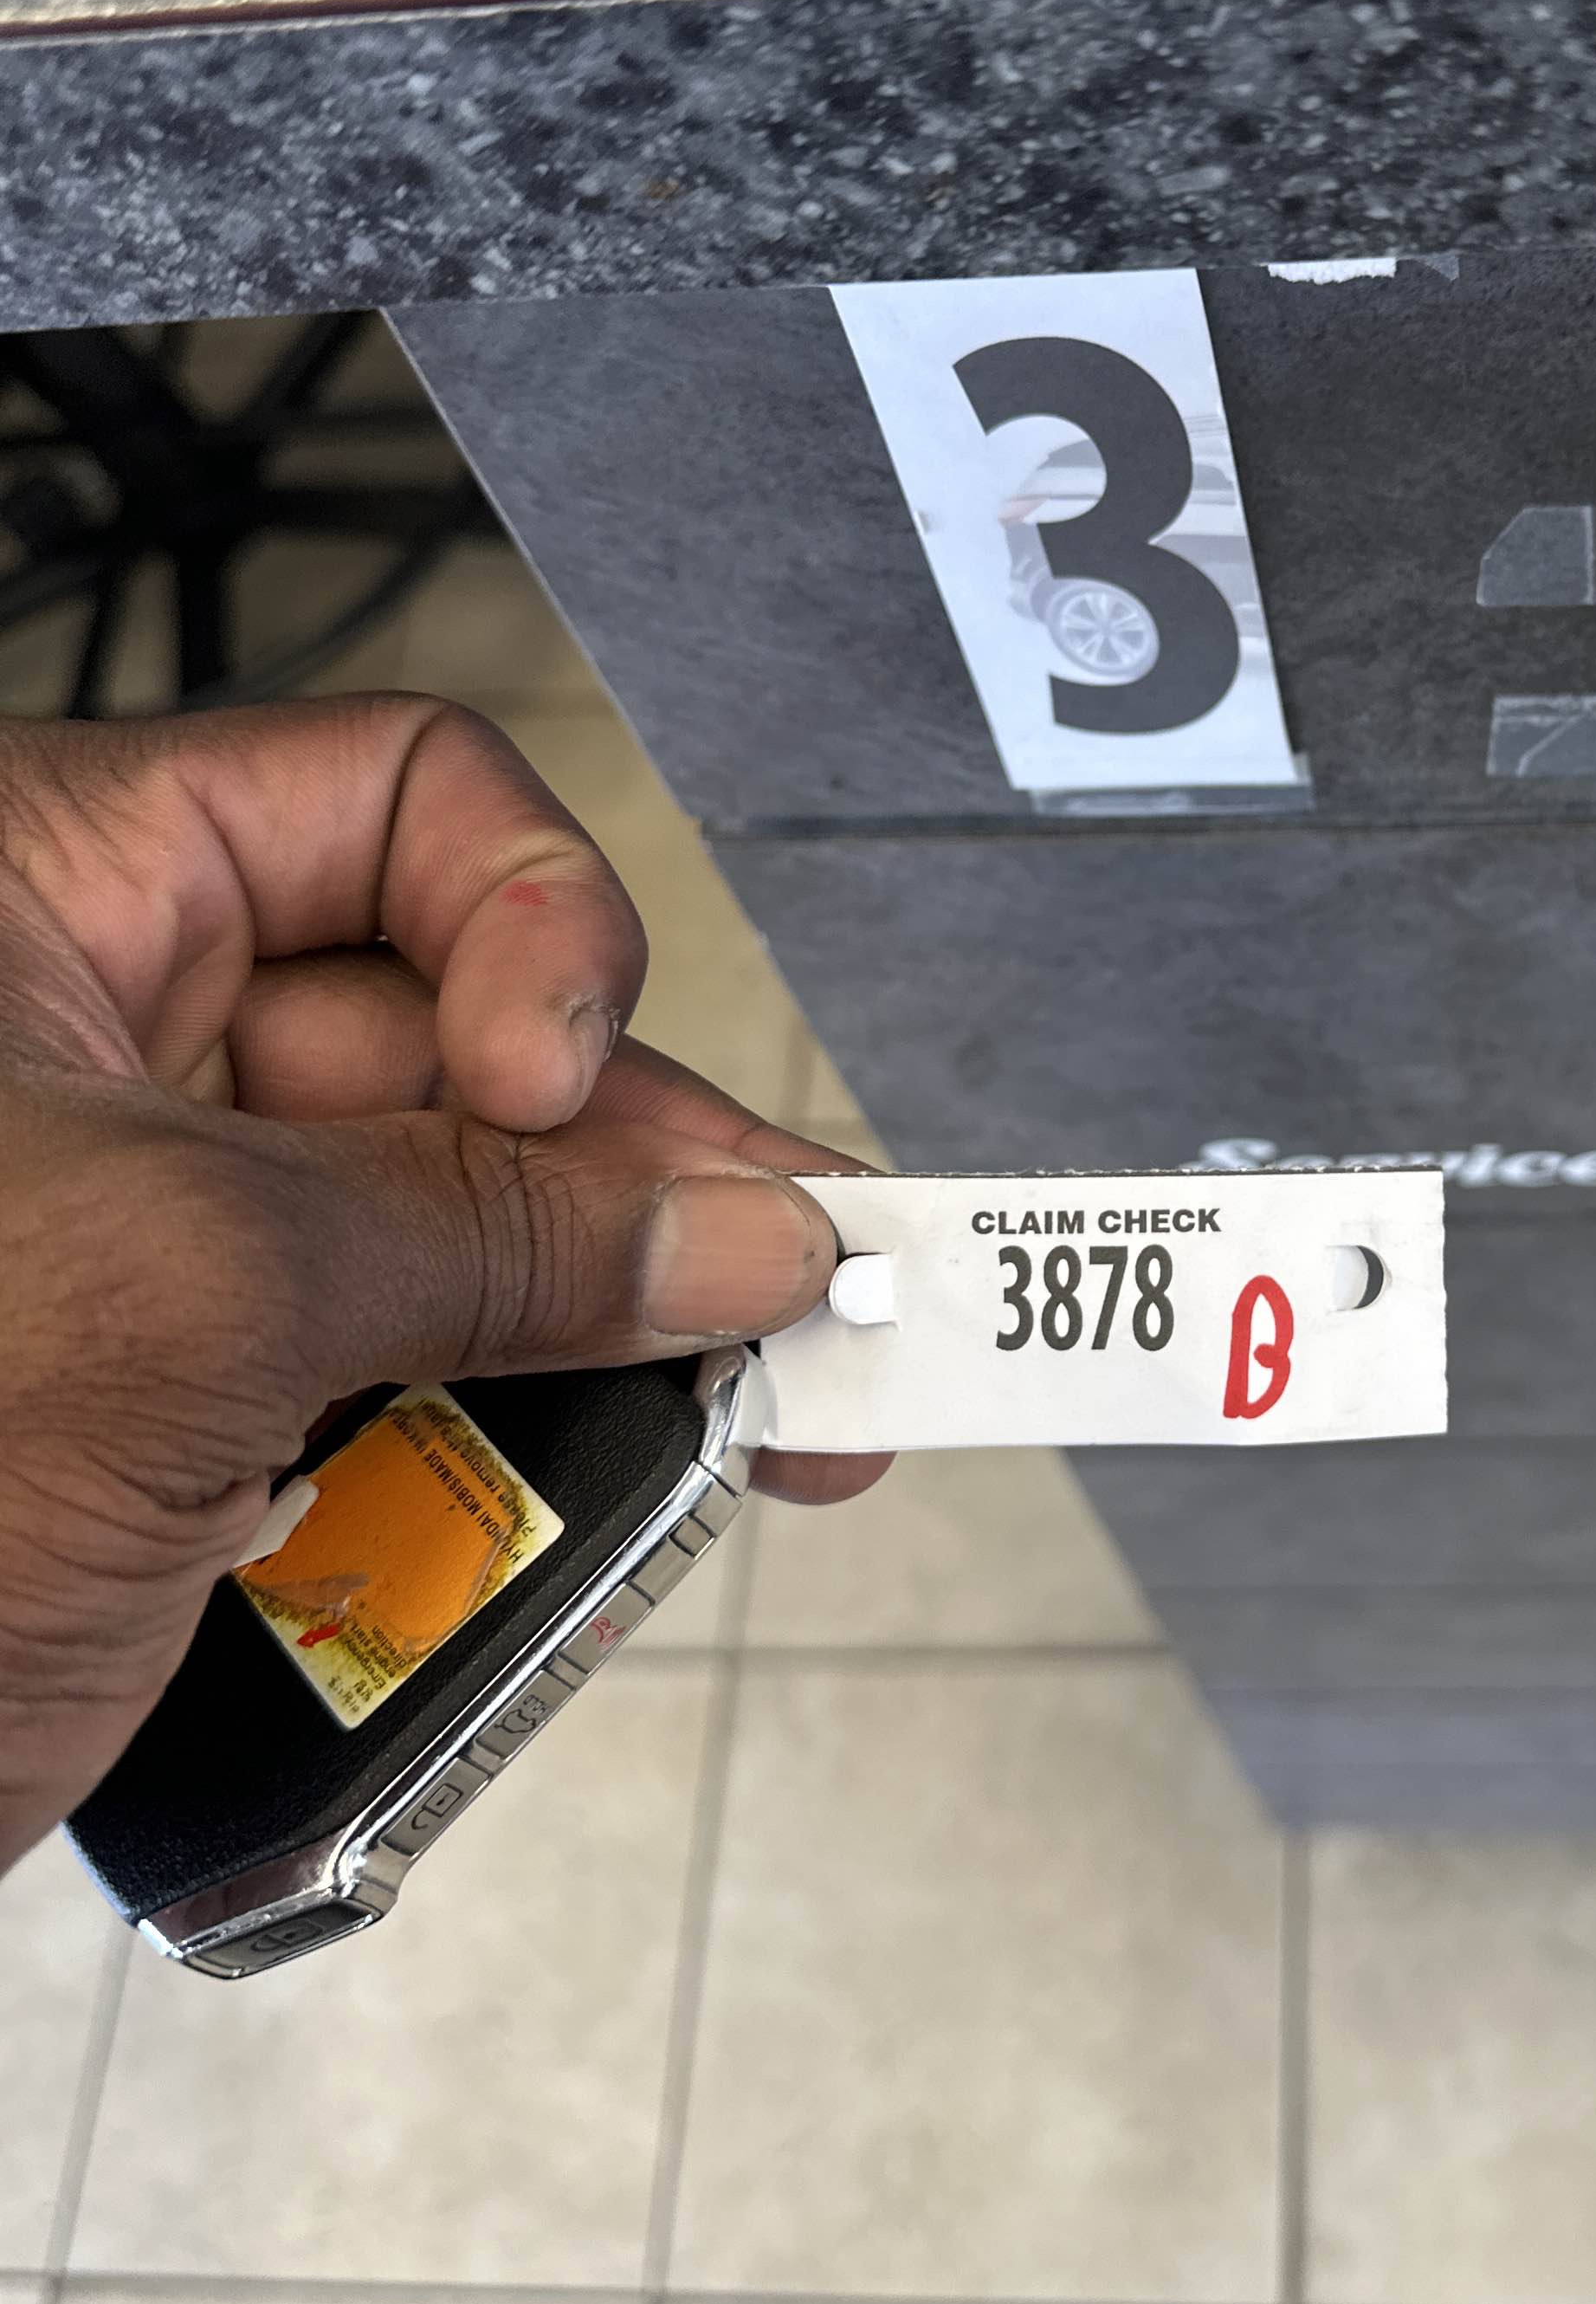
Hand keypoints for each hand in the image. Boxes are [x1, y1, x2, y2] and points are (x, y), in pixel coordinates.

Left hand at [0, 695, 883, 1876]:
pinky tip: (629, 1502)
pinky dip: (524, 1449)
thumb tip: (735, 1230)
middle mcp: (107, 1040)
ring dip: (619, 1332)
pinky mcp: (187, 1403)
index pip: (388, 801)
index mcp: (43, 897)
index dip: (526, 927)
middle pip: (465, 1035)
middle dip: (639, 1173)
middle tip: (811, 1279)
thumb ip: (486, 1237)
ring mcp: (156, 1234)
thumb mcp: (185, 1296)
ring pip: (461, 1226)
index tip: (557, 1091)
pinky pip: (413, 1376)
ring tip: (775, 1426)